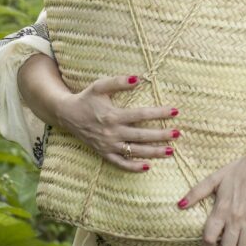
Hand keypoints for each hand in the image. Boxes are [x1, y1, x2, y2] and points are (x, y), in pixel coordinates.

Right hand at [54, 75, 178, 172]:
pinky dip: (133, 167)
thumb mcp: (100, 86)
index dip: (159, 113)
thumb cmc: (86, 98)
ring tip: (171, 151)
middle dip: (161, 135)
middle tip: (178, 134)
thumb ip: (119, 81)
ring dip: (154, 152)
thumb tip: (139, 78)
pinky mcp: (104, 153)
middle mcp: (112, 132)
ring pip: (135, 151)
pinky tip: (147, 167)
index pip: (141, 115)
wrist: (67, 115)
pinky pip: (120, 163)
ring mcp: (108, 145)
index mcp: (113, 115)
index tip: (175, 111)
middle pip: (141, 135)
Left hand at [179, 150, 245, 245]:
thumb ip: (196, 192)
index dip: (207, 244)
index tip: (209, 243)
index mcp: (221, 209)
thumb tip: (180, 205)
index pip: (210, 237)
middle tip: (224, 240)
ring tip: (237, 240)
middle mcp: (235, 218)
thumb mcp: (214, 179)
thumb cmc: (237, 171)